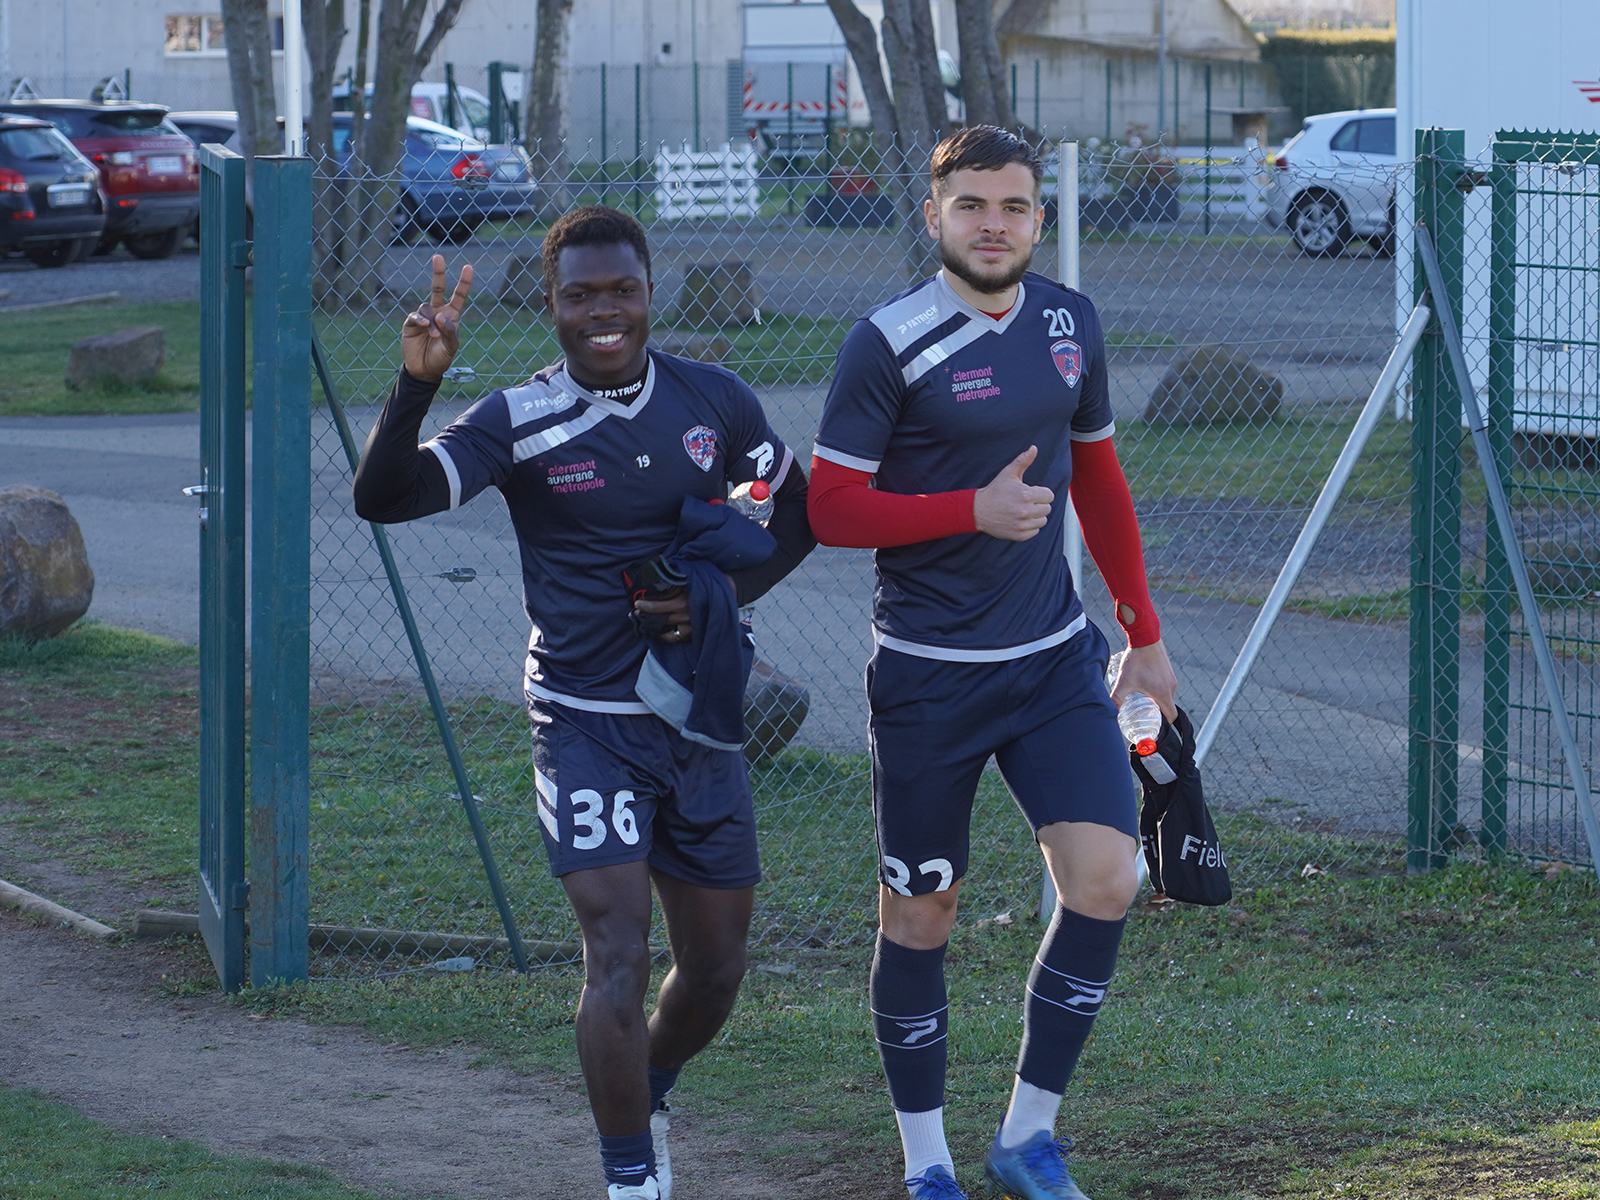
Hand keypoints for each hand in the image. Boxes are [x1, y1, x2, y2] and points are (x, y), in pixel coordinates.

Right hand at [401, 254, 473, 382]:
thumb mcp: (451, 346)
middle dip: (438, 273)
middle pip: (437, 288)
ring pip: (427, 308)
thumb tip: (440, 314)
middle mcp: (437, 312)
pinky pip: (416, 317)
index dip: (464, 282)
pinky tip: (426, 327)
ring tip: (434, 336)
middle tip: (438, 257)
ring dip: (432, 321)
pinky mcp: (411, 324)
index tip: (468, 267)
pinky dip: (421, 320)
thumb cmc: (441, 358)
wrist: (424, 370)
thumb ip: (449, 330)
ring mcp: (424, 317)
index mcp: (451, 316)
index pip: (459, 296)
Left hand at [632, 574, 737, 642]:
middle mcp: (686, 616)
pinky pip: (677, 638)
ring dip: (654, 627)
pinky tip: (661, 631)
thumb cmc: (707, 580)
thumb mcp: (689, 576)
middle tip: (636, 610)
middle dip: (646, 615)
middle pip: (660, 618)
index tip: (636, 603)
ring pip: (667, 631)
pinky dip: (667, 636)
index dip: (645, 605)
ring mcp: (691, 626)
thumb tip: (655, 577)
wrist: (727, 591)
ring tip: (646, 622)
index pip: (657, 606)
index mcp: (682, 602)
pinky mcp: (695, 633)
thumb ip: (673, 579)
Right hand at [973, 446, 1053, 540]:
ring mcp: (1022, 524)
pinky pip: (1035, 531)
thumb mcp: (1008, 473)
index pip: (1049, 496)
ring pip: (1042, 521)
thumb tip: (1034, 448)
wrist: (978, 510)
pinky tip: (1019, 520)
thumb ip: (1023, 461)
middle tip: (1025, 502)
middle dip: (1038, 504)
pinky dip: (1029, 527)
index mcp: (1025, 494)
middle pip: (1047, 508)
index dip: (1041, 493)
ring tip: (1022, 511)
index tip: (1031, 493)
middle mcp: (1025, 510)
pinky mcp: (1019, 535)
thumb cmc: (995, 491)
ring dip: (1035, 516)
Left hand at [1110, 639, 1178, 720]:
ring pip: (1167, 696)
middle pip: (1168, 707)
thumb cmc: (1136, 660)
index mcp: (1164, 694)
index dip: (1165, 725)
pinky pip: (1166, 686)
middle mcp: (1171, 687)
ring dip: (1157, 700)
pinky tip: (1146, 686)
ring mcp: (1171, 678)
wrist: (1145, 637)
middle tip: (1145, 715)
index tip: (1155, 726)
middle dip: (1158, 713)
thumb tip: (1108, 711)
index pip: (1172, 717)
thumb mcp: (1124, 682)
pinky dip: (1158, 690)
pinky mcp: (1169, 671)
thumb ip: (1116, 698)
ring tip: (1143, 701)